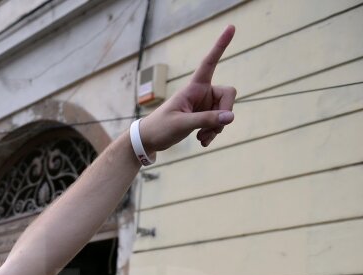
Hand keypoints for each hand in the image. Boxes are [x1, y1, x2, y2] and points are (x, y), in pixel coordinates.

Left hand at [139, 25, 237, 152]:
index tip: (231, 27)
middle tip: (213, 129)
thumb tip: (230, 117)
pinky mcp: (203, 116)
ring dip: (217, 127)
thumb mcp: (182, 124)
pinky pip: (218, 122)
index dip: (220, 46)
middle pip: (228, 95)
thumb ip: (206, 119)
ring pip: (225, 112)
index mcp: (194, 87)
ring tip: (202, 138)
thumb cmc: (159, 128)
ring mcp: (204, 105)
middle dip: (225, 113)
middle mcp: (202, 93)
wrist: (148, 141)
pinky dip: (213, 133)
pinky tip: (203, 142)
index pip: (210, 63)